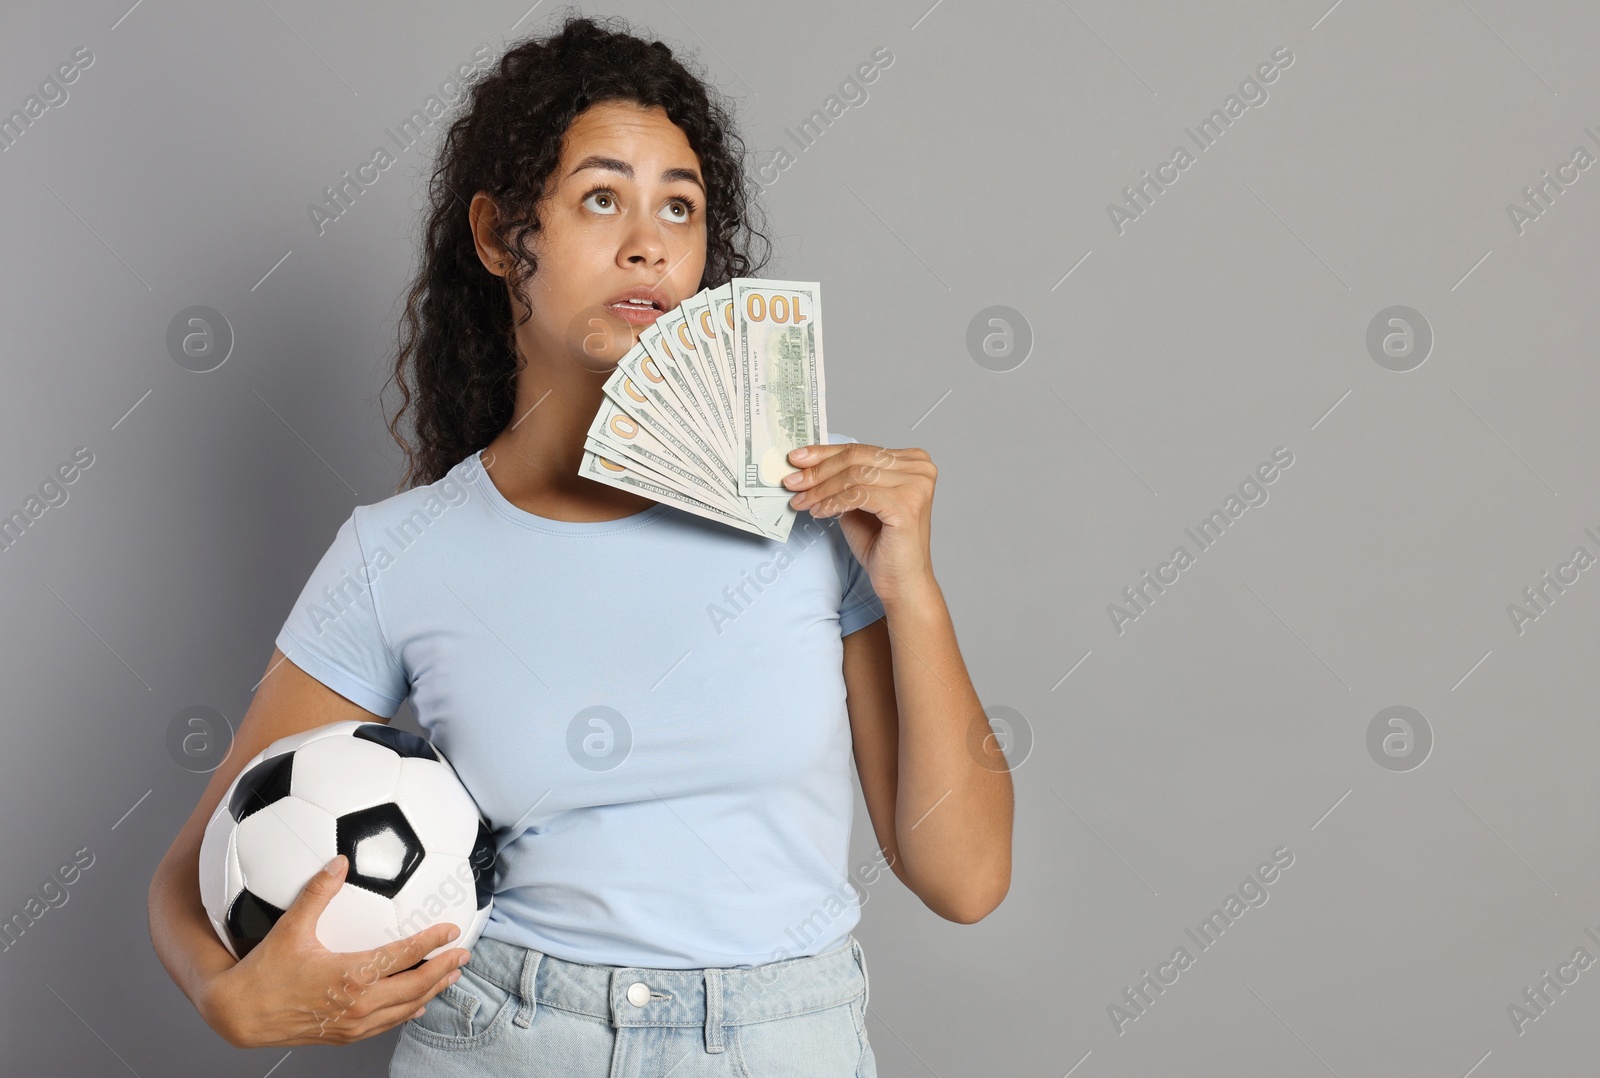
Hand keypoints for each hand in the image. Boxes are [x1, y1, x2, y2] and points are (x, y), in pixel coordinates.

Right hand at [202, 854, 469, 1047]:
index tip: (452, 931)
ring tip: (449, 977)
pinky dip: (407, 1012)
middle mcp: (358, 1004)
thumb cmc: (263, 972)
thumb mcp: (290, 927)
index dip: (432, 942)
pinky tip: (416, 1004)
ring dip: (431, 991)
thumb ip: (318, 893)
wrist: (239, 1015)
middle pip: (415, 986)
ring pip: (405, 1009)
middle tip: (463, 955)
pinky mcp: (344, 1035)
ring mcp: (353, 1024)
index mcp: (350, 975)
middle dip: (444, 969)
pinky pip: (386, 1025)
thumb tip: (339, 862)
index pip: (404, 956)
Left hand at [783, 442, 937, 606]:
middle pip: (856, 458)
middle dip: (818, 470)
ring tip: (801, 501)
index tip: (796, 458)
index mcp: (913, 461)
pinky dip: (833, 503)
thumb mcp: (858, 502)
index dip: (824, 453)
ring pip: (854, 475)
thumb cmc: (882, 544)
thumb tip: (807, 463)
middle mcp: (920, 468)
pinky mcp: (906, 505)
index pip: (860, 449)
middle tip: (791, 481)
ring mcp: (916, 486)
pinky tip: (818, 512)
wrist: (902, 581)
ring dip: (821, 489)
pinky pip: (858, 495)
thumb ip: (844, 479)